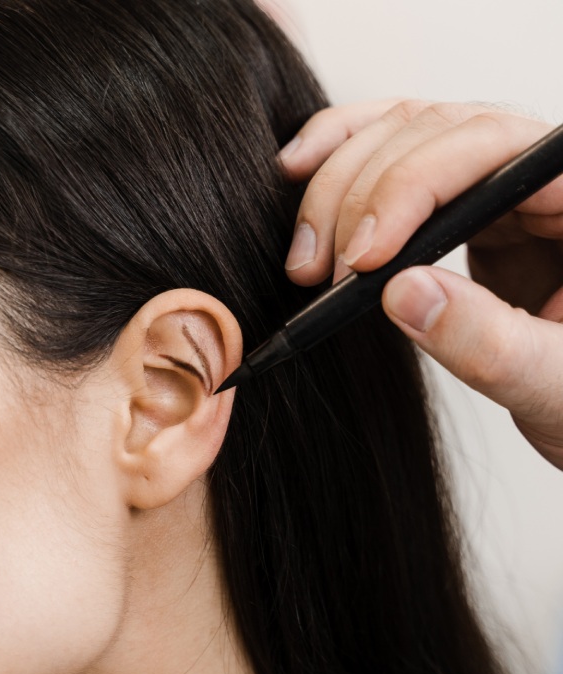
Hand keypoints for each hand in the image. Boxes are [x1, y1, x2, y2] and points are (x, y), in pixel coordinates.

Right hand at [279, 100, 562, 470]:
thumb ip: (489, 342)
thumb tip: (401, 292)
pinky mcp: (460, 200)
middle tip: (319, 274)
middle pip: (433, 130)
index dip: (411, 189)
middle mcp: (541, 168)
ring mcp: (497, 178)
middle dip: (359, 196)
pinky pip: (391, 149)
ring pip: (400, 132)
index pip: (491, 148)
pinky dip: (338, 155)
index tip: (363, 262)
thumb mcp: (555, 383)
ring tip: (305, 260)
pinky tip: (296, 173)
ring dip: (334, 185)